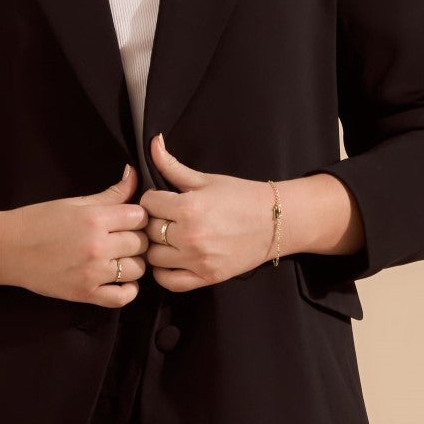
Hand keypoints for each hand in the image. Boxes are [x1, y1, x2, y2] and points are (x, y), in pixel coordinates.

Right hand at [0, 162, 147, 307]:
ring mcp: (92, 273)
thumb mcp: (74, 202)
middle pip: (141, 243)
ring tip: (118, 257)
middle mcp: (97, 247)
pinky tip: (120, 279)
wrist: (7, 249)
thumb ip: (110, 194)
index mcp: (94, 219)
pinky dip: (128, 290)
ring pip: (137, 269)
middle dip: (135, 238)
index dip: (137, 216)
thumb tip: (133, 175)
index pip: (140, 217)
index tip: (128, 219)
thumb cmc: (37, 221)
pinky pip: (123, 297)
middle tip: (122, 238)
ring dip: (132, 262)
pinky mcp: (85, 294)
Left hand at [142, 133, 277, 290]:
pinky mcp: (206, 277)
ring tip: (168, 237)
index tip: (163, 200)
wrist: (276, 222)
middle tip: (166, 218)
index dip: (152, 199)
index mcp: (188, 208)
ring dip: (156, 246)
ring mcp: (198, 260)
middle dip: (153, 221)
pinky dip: (163, 272)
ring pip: (153, 256)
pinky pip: (169, 281)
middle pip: (148, 230)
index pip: (147, 203)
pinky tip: (170, 259)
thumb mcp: (206, 179)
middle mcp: (190, 236)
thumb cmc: (242, 197)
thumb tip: (152, 142)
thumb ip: (172, 165)